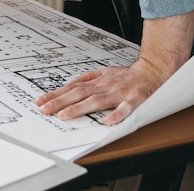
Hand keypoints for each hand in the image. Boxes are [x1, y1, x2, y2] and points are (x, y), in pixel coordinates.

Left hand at [35, 11, 193, 124]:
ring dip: (80, 108)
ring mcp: (119, 93)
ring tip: (64, 116)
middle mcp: (105, 86)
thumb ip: (88, 77)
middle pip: (79, 94)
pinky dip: (117, 115)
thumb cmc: (128, 76)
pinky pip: (126, 108)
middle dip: (59, 102)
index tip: (40, 101)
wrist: (154, 71)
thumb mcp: (105, 72)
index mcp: (98, 82)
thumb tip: (70, 82)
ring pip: (97, 101)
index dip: (55, 95)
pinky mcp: (135, 99)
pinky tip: (107, 122)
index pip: (72, 89)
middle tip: (44, 109)